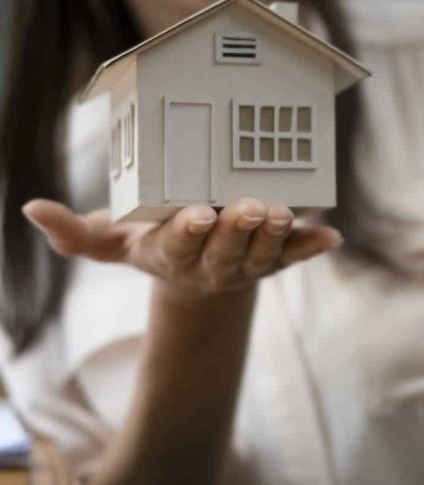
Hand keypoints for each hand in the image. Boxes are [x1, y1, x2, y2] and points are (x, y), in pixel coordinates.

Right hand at [21, 198, 341, 298]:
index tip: (197, 215)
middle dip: (238, 230)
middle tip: (249, 208)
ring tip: (284, 213)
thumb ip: (77, 233)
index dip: (190, 232)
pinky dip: (313, 246)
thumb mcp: (114, 243)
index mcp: (175, 255)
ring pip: (265, 254)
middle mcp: (214, 264)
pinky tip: (330, 236)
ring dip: (276, 236)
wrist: (198, 276)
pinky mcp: (276, 259)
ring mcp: (248, 263)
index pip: (180, 245)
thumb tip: (32, 209)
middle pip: (227, 250)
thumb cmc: (156, 247)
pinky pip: (296, 255)